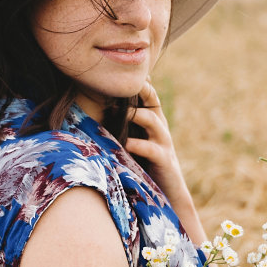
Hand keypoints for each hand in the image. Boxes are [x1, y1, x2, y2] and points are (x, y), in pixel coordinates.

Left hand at [123, 80, 187, 196]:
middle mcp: (161, 129)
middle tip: (118, 83)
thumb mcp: (135, 144)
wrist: (168, 194)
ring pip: (153, 120)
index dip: (137, 83)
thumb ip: (124, 129)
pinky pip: (152, 149)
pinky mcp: (164, 161)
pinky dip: (138, 145)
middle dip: (139, 90)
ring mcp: (164, 144)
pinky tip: (125, 144)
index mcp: (154, 122)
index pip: (148, 95)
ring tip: (116, 111)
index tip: (117, 72)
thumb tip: (98, 114)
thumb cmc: (146, 167)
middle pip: (152, 101)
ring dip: (135, 115)